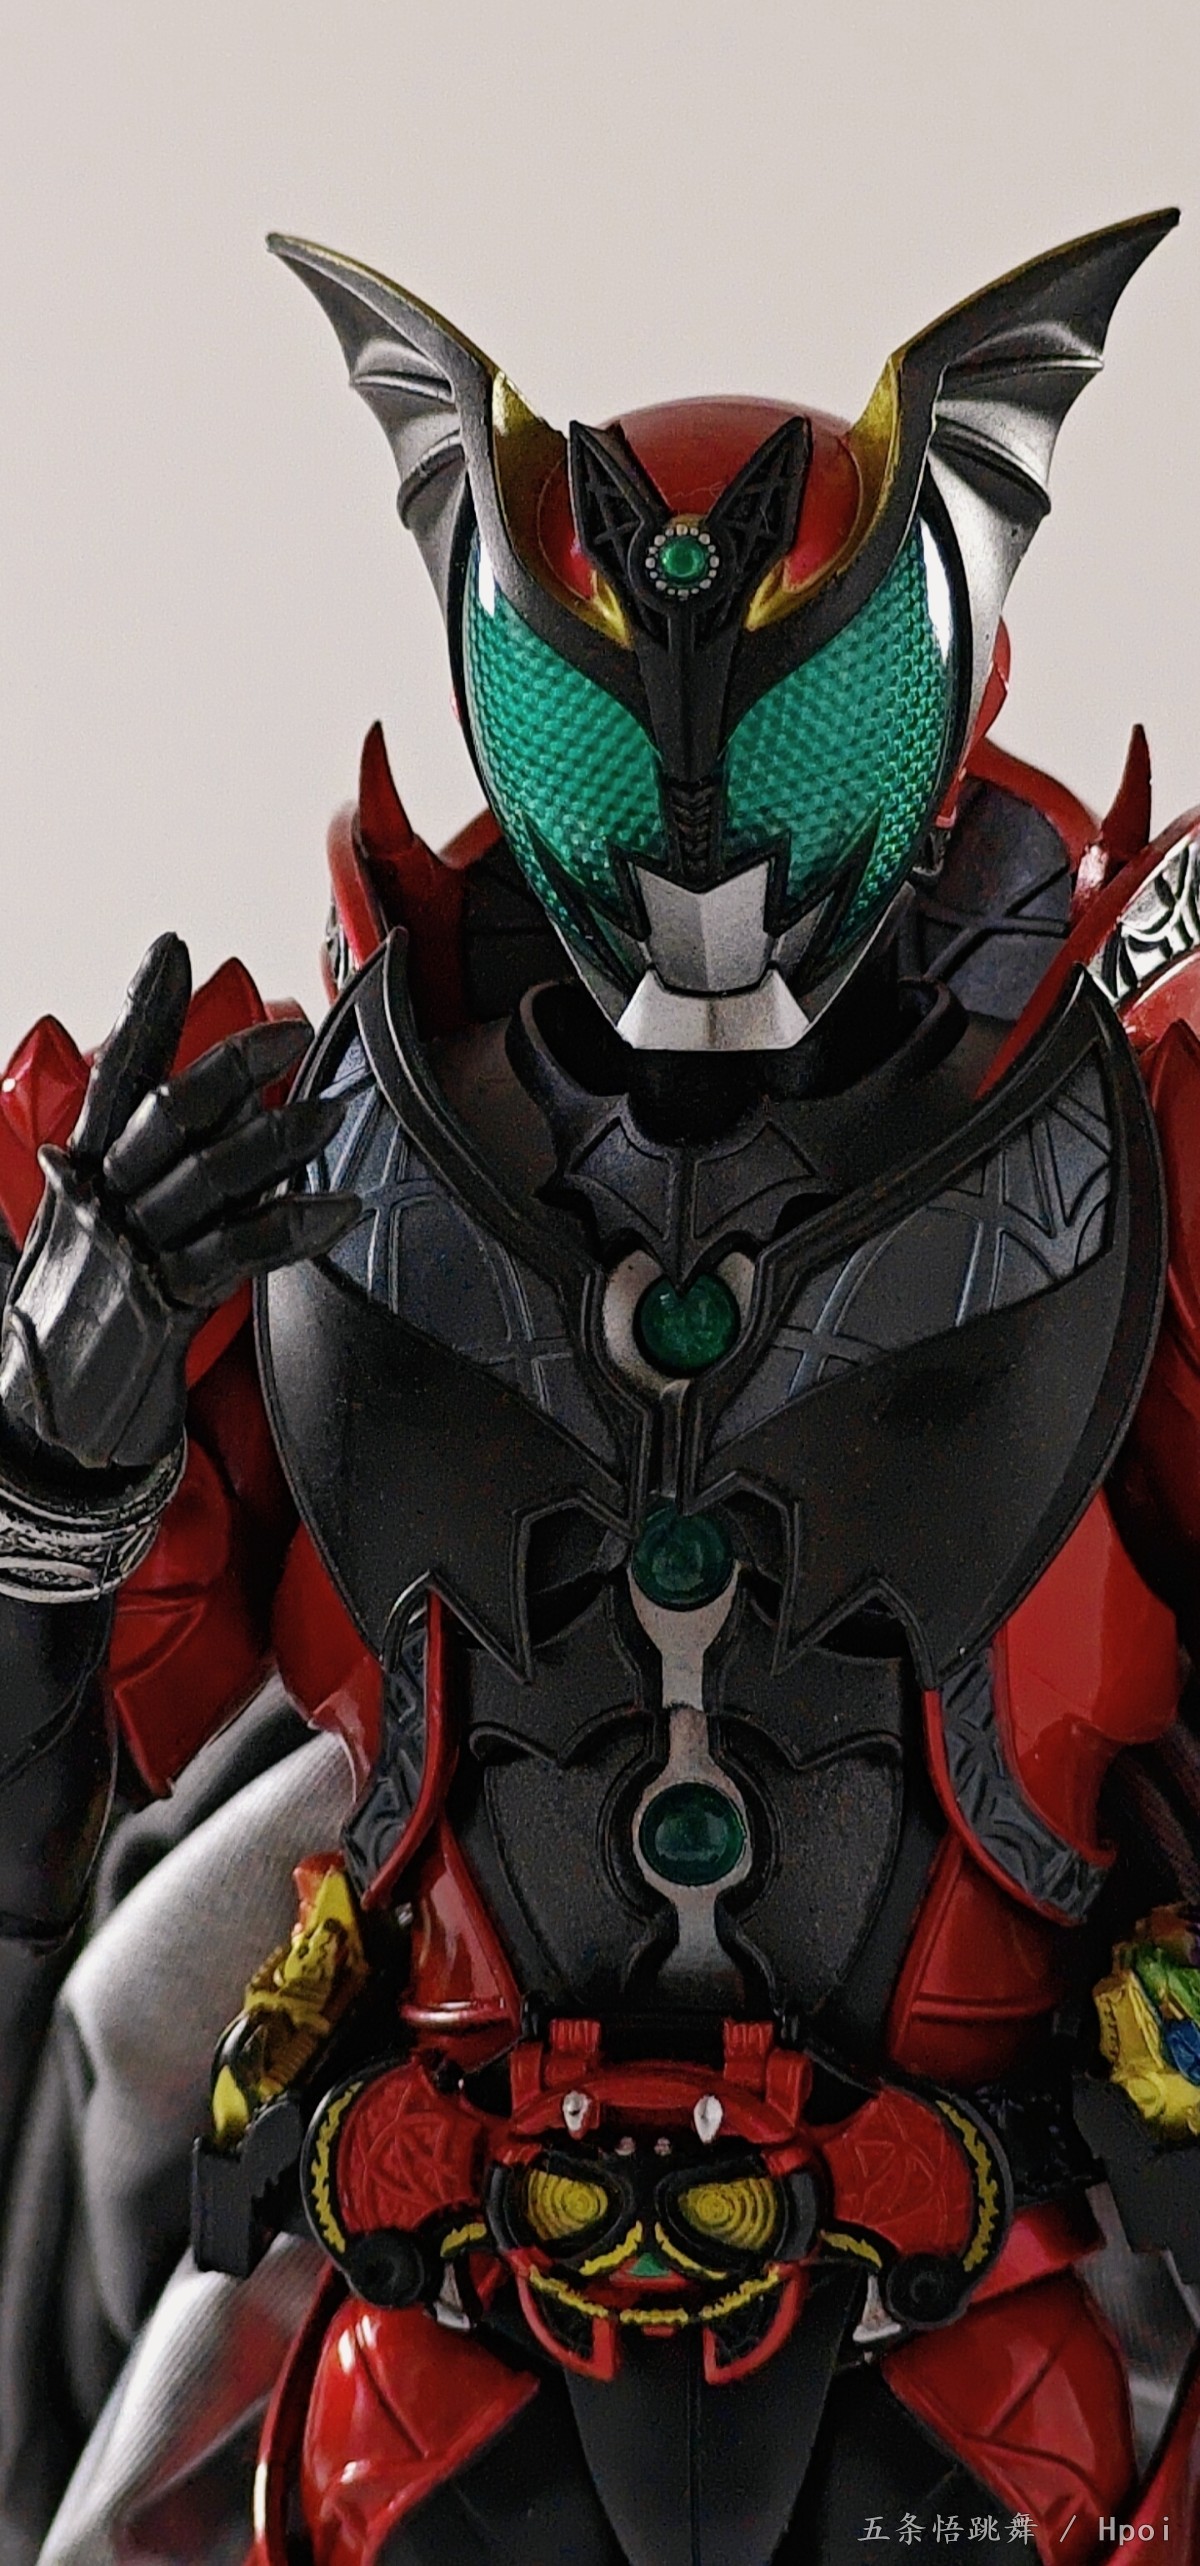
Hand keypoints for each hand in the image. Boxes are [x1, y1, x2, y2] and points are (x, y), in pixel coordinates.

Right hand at [0, 935, 357, 1471]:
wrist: (41, 1415)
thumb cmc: (74, 1314)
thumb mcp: (85, 1228)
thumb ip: (135, 1173)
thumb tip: (210, 1125)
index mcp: (81, 1167)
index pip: (114, 1073)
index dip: (146, 1009)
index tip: (175, 949)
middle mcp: (102, 1197)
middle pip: (168, 1113)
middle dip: (231, 1065)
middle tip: (293, 1034)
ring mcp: (131, 1247)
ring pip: (207, 1176)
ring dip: (275, 1141)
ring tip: (328, 1114)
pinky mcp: (162, 1300)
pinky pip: (237, 1252)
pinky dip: (291, 1226)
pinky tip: (337, 1208)